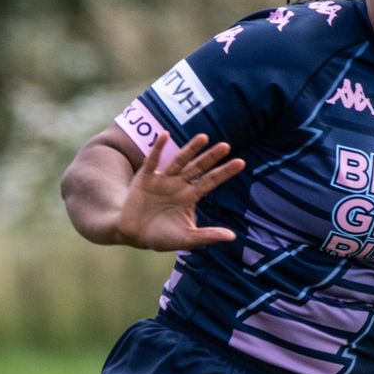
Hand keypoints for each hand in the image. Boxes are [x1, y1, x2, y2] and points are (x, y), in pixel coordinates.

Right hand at [113, 134, 243, 250]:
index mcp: (190, 196)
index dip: (224, 172)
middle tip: (226, 146)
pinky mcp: (145, 178)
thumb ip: (207, 235)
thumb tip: (232, 236)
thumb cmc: (160, 237)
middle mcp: (178, 184)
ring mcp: (162, 180)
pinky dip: (158, 148)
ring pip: (179, 161)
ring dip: (190, 149)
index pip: (210, 181)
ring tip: (203, 137)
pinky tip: (165, 135)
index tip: (241, 162)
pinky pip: (153, 161)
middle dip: (211, 157)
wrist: (132, 234)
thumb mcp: (186, 238)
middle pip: (198, 168)